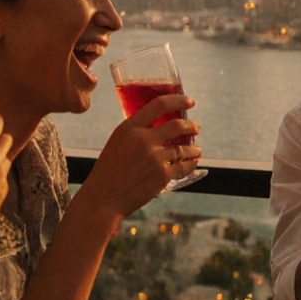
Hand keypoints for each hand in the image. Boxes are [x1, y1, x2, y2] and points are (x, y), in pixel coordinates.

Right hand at [79, 92, 202, 220]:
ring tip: (197, 150)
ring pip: (184, 148)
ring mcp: (154, 157)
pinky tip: (192, 163)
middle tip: (196, 127)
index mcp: (130, 127)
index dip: (178, 100)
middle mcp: (143, 139)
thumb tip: (157, 126)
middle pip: (178, 125)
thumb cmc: (108, 171)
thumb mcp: (117, 142)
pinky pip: (183, 167)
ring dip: (193, 149)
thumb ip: (136, 132)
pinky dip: (190, 164)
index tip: (189, 101)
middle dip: (192, 126)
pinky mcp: (162, 175)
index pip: (159, 104)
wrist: (103, 199)